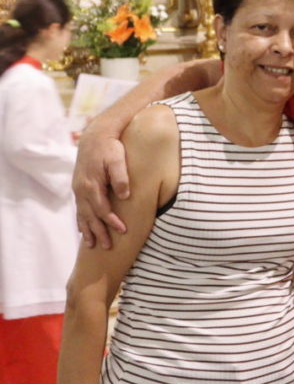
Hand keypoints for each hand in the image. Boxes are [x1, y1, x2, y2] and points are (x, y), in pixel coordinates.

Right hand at [73, 128, 129, 248]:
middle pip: (90, 216)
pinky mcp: (79, 188)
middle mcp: (82, 190)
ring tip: (92, 245)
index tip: (122, 231)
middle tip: (107, 247)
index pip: (102, 209)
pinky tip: (82, 230)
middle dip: (99, 232)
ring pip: (82, 215)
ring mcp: (78, 189)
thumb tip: (124, 196)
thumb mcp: (118, 159)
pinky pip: (79, 208)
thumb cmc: (110, 147)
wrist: (95, 136)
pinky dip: (81, 221)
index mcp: (92, 184)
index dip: (112, 221)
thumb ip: (121, 177)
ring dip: (87, 230)